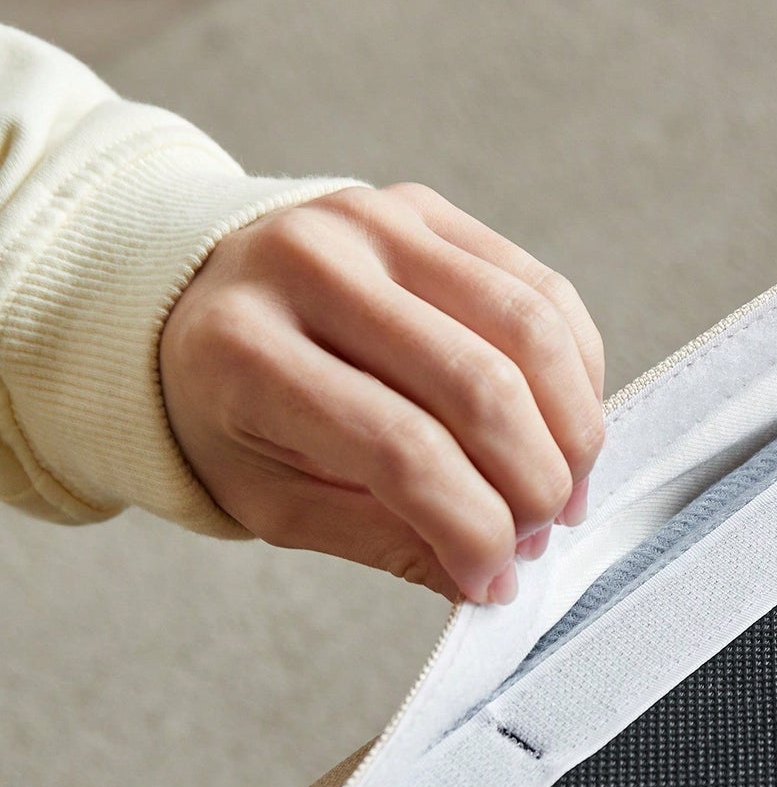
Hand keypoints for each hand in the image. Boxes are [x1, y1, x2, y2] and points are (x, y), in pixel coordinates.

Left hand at [158, 182, 604, 602]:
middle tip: (537, 535)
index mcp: (247, 350)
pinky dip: (577, 369)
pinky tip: (565, 425)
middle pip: (479, 386)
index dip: (470, 527)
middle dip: (533, 482)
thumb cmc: (232, 411)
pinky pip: (540, 288)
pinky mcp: (426, 207)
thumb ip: (381, 539)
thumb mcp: (274, 497)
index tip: (492, 579)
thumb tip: (490, 579)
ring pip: (529, 328)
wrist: (189, 298)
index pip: (402, 450)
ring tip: (564, 488)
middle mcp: (311, 265)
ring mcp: (375, 221)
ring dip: (572, 427)